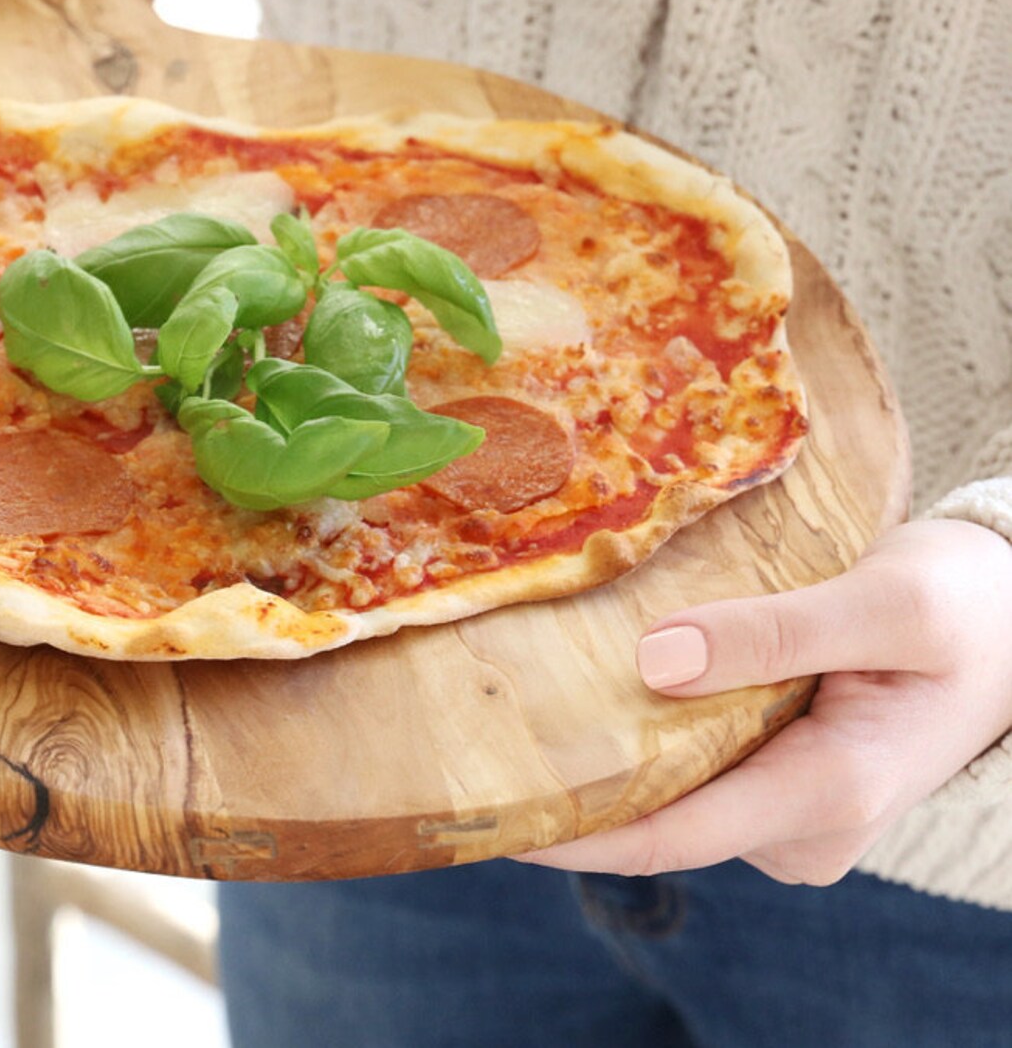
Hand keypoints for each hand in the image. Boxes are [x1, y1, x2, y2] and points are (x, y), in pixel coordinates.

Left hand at [514, 518, 1011, 884]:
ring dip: (601, 745)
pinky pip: (690, 765)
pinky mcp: (778, 778)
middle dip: (568, 779)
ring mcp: (788, 807)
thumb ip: (775, 632)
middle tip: (473, 720)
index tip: (486, 804)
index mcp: (829, 791)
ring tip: (514, 687)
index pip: (668, 834)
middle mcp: (800, 824)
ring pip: (669, 787)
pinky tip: (588, 679)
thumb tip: (655, 660)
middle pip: (657, 813)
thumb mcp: (886, 604)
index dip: (569, 828)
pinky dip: (642, 728)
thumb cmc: (963, 608)